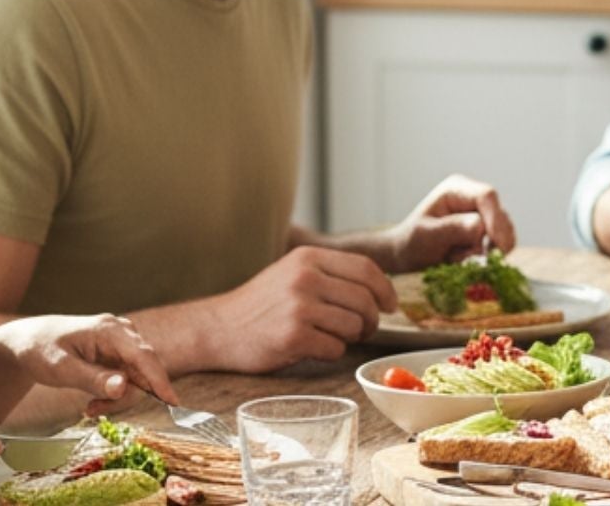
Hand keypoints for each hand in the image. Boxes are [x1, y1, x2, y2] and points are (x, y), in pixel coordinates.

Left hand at [0, 314, 180, 418]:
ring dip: (117, 397)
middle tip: (94, 410)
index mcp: (110, 330)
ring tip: (90, 407)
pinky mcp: (119, 352)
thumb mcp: (61, 369)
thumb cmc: (40, 350)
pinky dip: (114, 392)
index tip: (173, 402)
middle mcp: (123, 332)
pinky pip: (128, 377)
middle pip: (143, 370)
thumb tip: (124, 387)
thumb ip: (93, 379)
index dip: (160, 380)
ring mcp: (122, 341)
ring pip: (137, 377)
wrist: (29, 341)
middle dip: (124, 396)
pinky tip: (94, 399)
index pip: (144, 357)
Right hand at [208, 246, 397, 372]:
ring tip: (333, 337)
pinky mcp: (293, 337)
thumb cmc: (262, 304)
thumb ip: (331, 274)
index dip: (385, 289)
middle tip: (364, 329)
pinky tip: (314, 348)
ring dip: (351, 337)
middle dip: (372, 319)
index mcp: (309, 258)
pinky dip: (331, 352)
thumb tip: (380, 288)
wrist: (218, 328)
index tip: (390, 305)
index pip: (365, 268)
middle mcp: (305, 278)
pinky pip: (335, 349)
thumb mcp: (294, 272)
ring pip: (353, 325)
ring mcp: (299, 307)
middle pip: (365, 299)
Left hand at [389, 175, 517, 271]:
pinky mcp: (488, 233)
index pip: (487, 196)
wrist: (409, 257)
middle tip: (475, 262)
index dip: (495, 219)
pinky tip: (465, 261)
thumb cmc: (411, 242)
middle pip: (500, 216)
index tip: (496, 244)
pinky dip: (487, 258)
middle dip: (491, 241)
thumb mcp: (425, 235)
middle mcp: (474, 199)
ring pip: (504, 233)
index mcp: (457, 189)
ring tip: (458, 259)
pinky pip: (500, 246)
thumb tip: (479, 225)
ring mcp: (484, 216)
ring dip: (486, 252)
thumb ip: (451, 229)